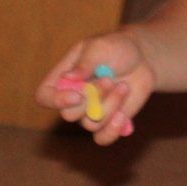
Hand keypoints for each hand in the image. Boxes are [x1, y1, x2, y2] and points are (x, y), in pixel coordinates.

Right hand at [35, 30, 151, 145]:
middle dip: (92, 98)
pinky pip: (102, 138)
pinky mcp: (107, 123)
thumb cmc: (115, 48)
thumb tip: (68, 77)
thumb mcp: (100, 47)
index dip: (56, 100)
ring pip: (91, 124)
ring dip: (110, 105)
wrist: (141, 58)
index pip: (45, 96)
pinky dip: (113, 129)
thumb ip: (85, 63)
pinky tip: (123, 115)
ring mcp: (89, 113)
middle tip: (109, 80)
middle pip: (68, 114)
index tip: (78, 94)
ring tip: (123, 86)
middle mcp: (72, 99)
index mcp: (62, 78)